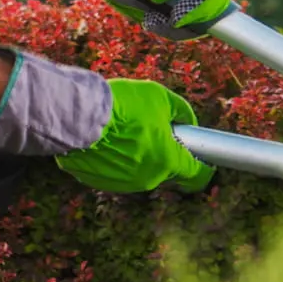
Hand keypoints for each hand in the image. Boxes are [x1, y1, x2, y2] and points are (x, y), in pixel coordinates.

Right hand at [54, 79, 213, 193]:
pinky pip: (117, 171)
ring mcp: (123, 183)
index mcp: (168, 161)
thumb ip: (181, 112)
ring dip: (140, 155)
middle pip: (167, 170)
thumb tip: (189, 122)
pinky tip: (108, 138)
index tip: (205, 161)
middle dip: (166, 153)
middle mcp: (148, 178)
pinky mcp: (99, 181)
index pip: (197, 176)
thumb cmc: (122, 105)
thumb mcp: (160, 97)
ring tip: (126, 129)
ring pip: (141, 171)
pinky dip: (117, 158)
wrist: (77, 115)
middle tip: (156, 130)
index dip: (204, 168)